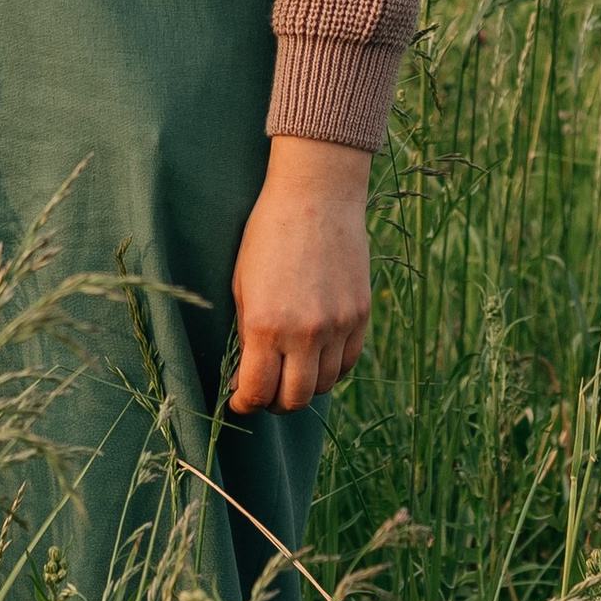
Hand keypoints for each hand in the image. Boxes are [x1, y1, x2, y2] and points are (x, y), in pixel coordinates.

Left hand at [227, 138, 371, 415]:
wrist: (317, 196)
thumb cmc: (268, 234)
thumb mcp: (242, 285)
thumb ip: (247, 334)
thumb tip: (246, 376)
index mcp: (267, 325)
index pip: (257, 391)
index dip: (244, 404)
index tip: (238, 401)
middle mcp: (306, 332)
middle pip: (295, 399)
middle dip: (274, 404)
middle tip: (264, 394)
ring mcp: (339, 326)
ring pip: (325, 385)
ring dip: (305, 387)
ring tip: (290, 373)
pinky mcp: (361, 315)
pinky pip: (348, 362)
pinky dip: (332, 368)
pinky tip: (316, 358)